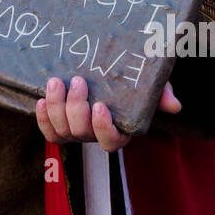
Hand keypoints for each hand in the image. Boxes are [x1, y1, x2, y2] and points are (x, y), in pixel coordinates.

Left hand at [35, 75, 180, 153]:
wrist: (107, 72)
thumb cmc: (131, 82)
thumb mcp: (148, 85)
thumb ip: (160, 94)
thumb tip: (174, 105)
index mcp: (120, 131)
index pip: (111, 142)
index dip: (103, 128)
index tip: (100, 106)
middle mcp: (95, 135)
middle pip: (81, 133)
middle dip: (76, 108)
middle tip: (78, 82)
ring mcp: (75, 131)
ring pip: (62, 131)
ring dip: (56, 107)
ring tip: (56, 82)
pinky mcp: (58, 125)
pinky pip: (49, 132)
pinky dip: (42, 118)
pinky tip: (40, 99)